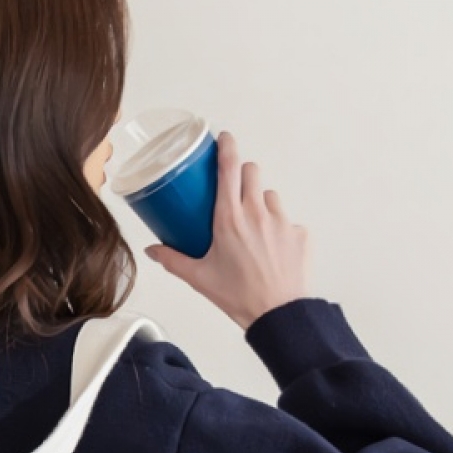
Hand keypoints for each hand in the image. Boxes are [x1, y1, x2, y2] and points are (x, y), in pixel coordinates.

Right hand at [143, 131, 311, 331]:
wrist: (277, 314)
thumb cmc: (238, 296)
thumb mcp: (199, 278)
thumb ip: (172, 260)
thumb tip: (152, 251)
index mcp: (229, 219)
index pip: (228, 169)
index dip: (226, 147)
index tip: (224, 138)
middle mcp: (257, 213)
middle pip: (252, 172)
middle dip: (243, 177)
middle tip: (235, 195)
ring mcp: (282, 221)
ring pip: (269, 197)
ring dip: (260, 205)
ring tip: (253, 231)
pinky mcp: (300, 233)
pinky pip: (287, 221)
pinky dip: (278, 230)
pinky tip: (271, 251)